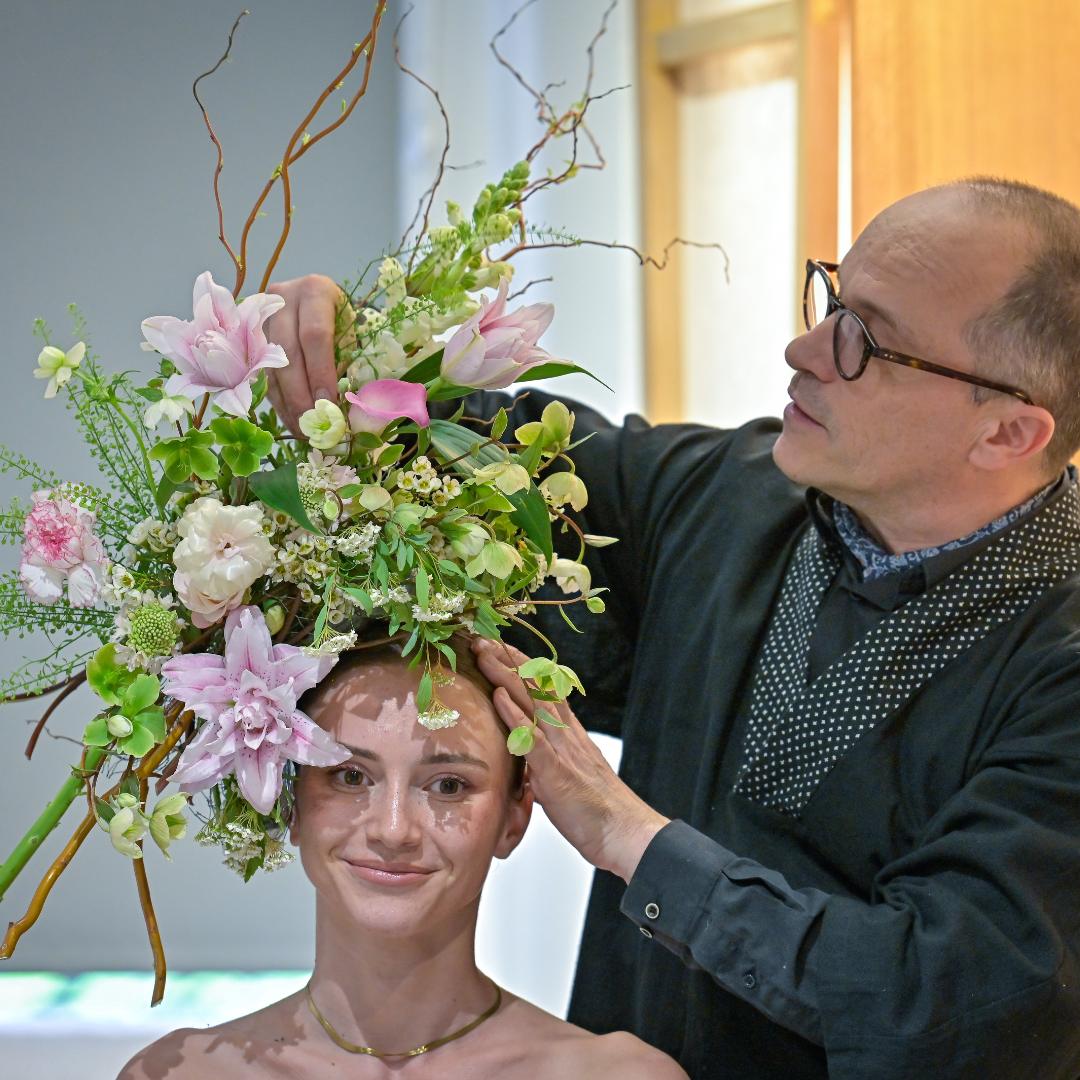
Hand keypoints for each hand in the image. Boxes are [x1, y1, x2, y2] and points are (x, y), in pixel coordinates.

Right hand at [264, 274, 342, 435]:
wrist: (314, 300)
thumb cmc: (339, 318)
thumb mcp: (348, 333)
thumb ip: (344, 364)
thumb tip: (340, 410)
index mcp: (315, 291)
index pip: (315, 336)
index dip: (320, 372)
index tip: (328, 404)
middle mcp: (283, 298)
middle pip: (287, 353)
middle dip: (300, 394)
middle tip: (313, 425)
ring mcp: (261, 317)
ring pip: (271, 366)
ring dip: (287, 403)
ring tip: (303, 430)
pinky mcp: (250, 336)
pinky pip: (262, 373)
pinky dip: (278, 400)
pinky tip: (291, 420)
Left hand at [473, 638, 668, 882]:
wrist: (624, 833)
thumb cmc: (595, 811)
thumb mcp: (566, 777)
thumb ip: (546, 762)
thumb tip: (527, 759)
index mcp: (568, 732)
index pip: (541, 689)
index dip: (519, 666)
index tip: (498, 646)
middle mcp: (565, 732)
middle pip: (534, 686)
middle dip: (507, 660)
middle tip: (482, 637)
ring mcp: (561, 748)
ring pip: (531, 702)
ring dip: (505, 676)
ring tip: (484, 653)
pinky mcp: (556, 771)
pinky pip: (533, 738)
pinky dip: (515, 716)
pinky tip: (499, 697)